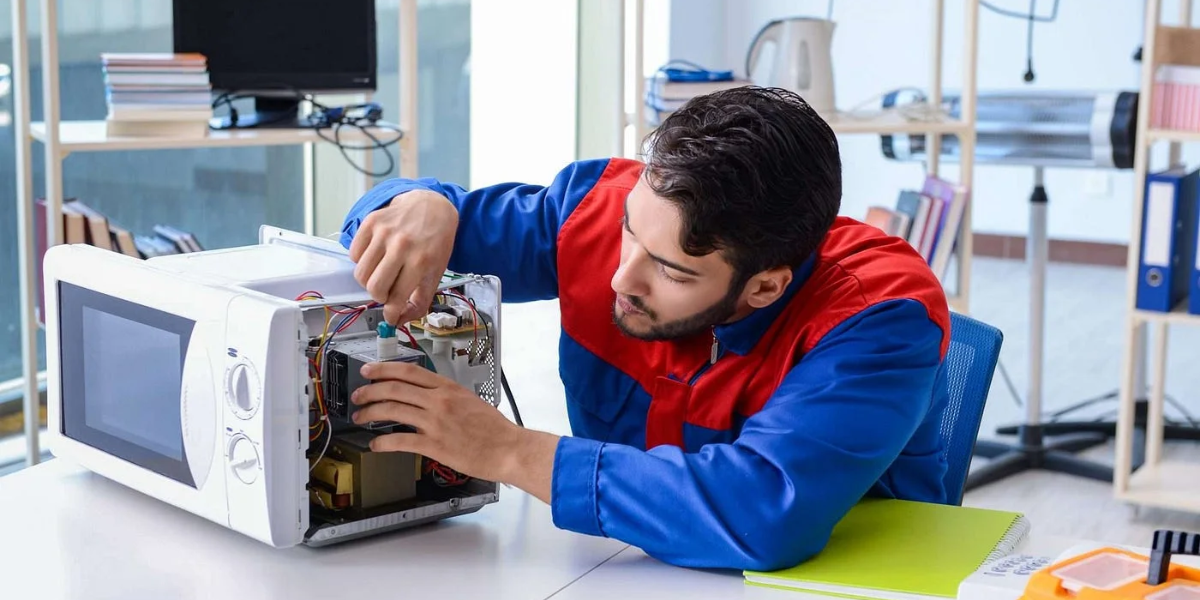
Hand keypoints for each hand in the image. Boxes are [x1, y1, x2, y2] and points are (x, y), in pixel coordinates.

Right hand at [348, 189, 458, 324]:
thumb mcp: (436, 272)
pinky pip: (353, 254)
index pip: (396, 298)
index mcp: (420, 261)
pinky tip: (376, 257)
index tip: (390, 316)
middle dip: (379, 297)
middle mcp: (401, 245)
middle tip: (387, 292)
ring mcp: (384, 232)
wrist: (432, 207)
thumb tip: (399, 320)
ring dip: (369, 280)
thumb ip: (421, 300)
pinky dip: (361, 261)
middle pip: (373, 287)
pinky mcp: (370, 222)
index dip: (390, 314)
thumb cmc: (435, 242)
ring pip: (360, 273)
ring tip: (381, 274)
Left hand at [349, 361, 558, 499]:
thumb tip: (427, 398)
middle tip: (358, 395)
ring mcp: (436, 423)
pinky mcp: (434, 445)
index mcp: (448, 388)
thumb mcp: (470, 401)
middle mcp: (439, 402)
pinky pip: (401, 441)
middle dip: (370, 391)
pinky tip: (375, 445)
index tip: (369, 370)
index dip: (384, 369)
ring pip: (393, 410)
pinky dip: (383, 443)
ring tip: (360, 417)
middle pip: (395, 388)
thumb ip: (447, 397)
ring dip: (371, 413)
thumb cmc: (495, 429)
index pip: (409, 371)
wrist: (509, 449)